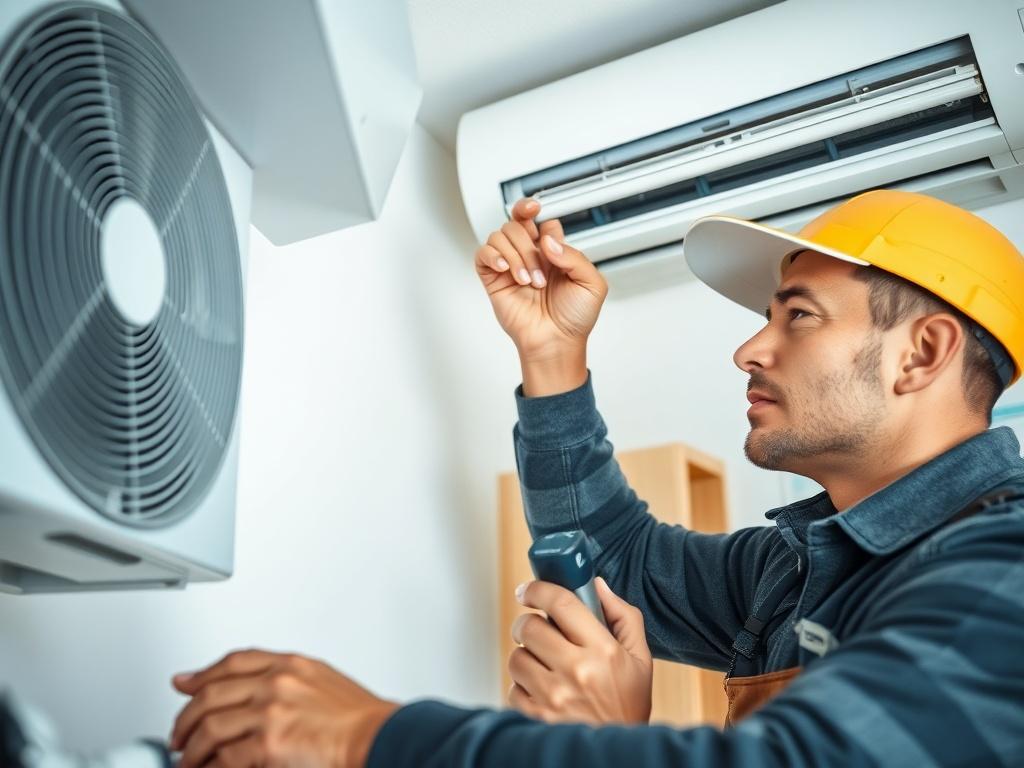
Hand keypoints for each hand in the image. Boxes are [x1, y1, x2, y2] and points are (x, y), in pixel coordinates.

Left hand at [169, 649, 397, 767]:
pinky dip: (210, 767)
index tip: (184, 684)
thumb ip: (284, 678)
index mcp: (290, 664)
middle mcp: (277, 683)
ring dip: (192, 748)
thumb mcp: (321, 680)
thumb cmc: (356, 718)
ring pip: (211, 727)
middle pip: (212, 694)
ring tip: (188, 760)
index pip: (234, 662)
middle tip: (179, 735)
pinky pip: (224, 758)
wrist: (378, 739)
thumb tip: (248, 687)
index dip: (202, 675)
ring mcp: (271, 713)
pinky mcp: (269, 745)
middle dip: (187, 718)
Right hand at [475, 199, 607, 363]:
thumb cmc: (575, 318)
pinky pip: (483, 254)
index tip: (535, 207)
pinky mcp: (494, 280)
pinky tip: (505, 268)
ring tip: (527, 280)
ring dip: (515, 255)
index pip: (538, 219)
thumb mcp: (591, 284)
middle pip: (517, 223)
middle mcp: (530, 256)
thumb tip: (547, 241)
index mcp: (553, 252)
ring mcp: (511, 267)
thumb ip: (575, 256)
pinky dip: (492, 255)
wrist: (557, 342)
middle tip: (540, 271)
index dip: (533, 210)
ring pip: (500, 236)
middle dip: (528, 244)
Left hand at [507, 577, 652, 724]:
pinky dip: (523, 686)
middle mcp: (576, 671)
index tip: (529, 590)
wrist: (618, 754)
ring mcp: (553, 696)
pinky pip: (513, 687)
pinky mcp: (536, 717)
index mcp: (603, 650)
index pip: (561, 603)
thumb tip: (596, 586)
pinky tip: (542, 689)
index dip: (539, 589)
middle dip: (529, 623)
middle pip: (529, 627)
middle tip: (538, 629)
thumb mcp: (640, 657)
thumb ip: (622, 616)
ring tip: (544, 664)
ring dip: (526, 655)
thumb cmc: (628, 704)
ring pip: (516, 656)